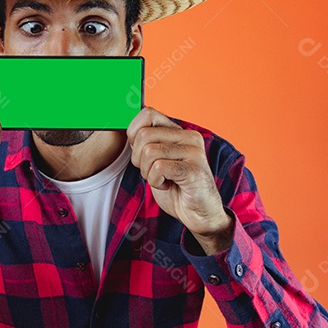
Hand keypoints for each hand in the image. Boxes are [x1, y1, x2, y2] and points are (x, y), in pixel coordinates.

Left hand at [126, 107, 231, 249]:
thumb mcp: (158, 161)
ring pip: (149, 152)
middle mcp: (189, 137)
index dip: (134, 133)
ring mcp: (194, 152)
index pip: (148, 114)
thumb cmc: (176, 188)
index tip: (139, 153)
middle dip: (138, 158)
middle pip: (144, 135)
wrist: (199, 214)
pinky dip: (155, 181)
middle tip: (151, 172)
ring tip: (161, 179)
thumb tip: (128, 131)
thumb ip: (147, 144)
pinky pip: (159, 168)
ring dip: (147, 172)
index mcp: (180, 132)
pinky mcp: (194, 170)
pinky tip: (167, 185)